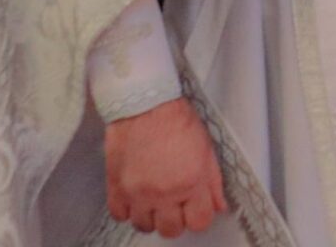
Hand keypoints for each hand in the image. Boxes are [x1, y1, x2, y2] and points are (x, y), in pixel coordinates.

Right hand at [104, 97, 226, 238]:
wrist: (145, 105)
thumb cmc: (178, 121)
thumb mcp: (206, 149)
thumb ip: (212, 182)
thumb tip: (218, 206)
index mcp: (191, 183)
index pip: (199, 222)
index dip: (199, 217)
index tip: (196, 209)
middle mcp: (164, 194)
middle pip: (171, 230)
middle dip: (176, 220)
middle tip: (176, 206)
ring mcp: (138, 193)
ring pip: (145, 226)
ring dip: (151, 217)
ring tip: (154, 201)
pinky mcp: (116, 187)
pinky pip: (120, 215)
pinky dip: (128, 210)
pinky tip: (135, 197)